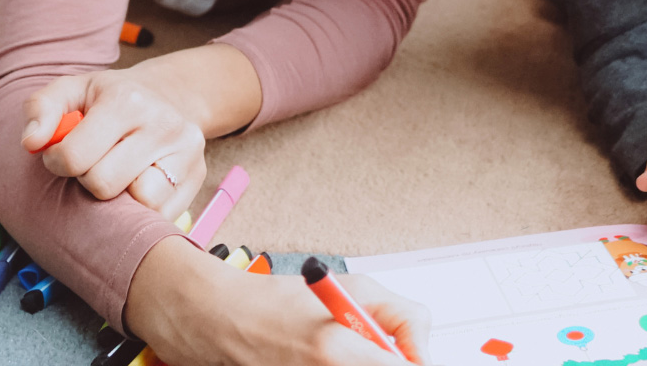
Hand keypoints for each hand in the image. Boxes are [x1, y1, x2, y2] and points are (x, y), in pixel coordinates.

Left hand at [22, 69, 205, 220]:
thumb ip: (41, 108)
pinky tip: (138, 183)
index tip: (65, 153)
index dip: (58, 162)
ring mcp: (186, 151)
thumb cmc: (112, 99)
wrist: (171, 94)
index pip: (74, 157)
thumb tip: (32, 142)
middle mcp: (163, 123)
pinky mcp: (198, 176)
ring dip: (119, 196)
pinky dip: (142, 208)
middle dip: (89, 179)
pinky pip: (159, 215)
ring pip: (137, 204)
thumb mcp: (73, 90)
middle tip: (95, 161)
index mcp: (128, 100)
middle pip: (103, 185)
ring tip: (119, 171)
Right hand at [127, 237, 431, 364]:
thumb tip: (421, 348)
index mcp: (339, 351)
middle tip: (380, 354)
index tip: (411, 354)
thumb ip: (398, 316)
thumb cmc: (284, 302)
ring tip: (347, 354)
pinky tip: (328, 362)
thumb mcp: (353, 288)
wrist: (224, 322)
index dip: (414, 360)